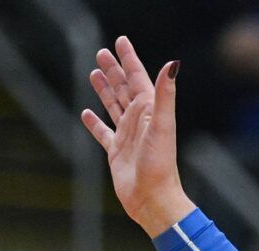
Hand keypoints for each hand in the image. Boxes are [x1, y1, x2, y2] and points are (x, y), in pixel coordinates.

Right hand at [81, 36, 196, 235]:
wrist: (153, 200)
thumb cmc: (160, 165)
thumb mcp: (162, 126)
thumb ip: (165, 95)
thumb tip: (173, 64)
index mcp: (150, 112)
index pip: (138, 79)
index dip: (130, 60)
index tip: (120, 41)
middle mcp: (140, 122)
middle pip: (124, 90)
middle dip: (114, 71)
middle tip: (101, 52)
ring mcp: (127, 138)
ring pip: (113, 107)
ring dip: (105, 90)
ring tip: (94, 73)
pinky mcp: (116, 153)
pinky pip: (103, 133)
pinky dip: (94, 123)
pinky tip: (85, 113)